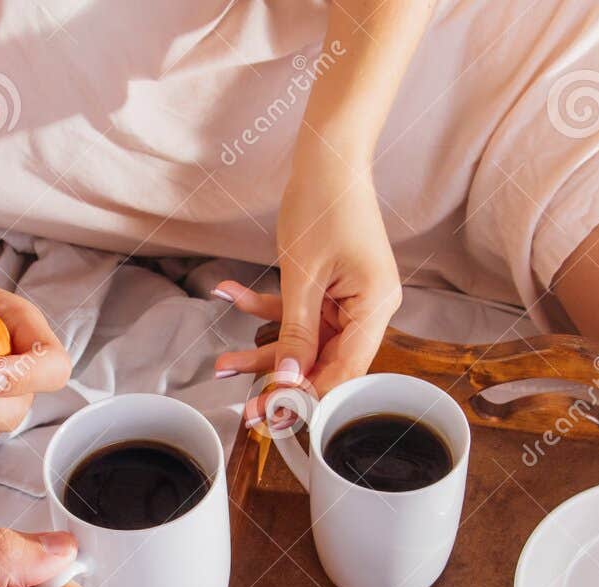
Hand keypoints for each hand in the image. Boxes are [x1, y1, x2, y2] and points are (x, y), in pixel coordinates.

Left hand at [215, 150, 400, 395]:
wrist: (326, 156)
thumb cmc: (323, 205)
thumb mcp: (302, 276)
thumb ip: (296, 333)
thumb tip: (289, 382)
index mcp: (375, 309)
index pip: (345, 373)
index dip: (310, 398)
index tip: (275, 418)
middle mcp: (369, 310)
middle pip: (324, 363)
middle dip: (280, 381)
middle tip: (245, 410)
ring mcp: (349, 301)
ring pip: (304, 342)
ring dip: (264, 350)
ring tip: (222, 362)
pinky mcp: (330, 290)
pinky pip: (297, 314)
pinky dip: (264, 310)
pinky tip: (229, 295)